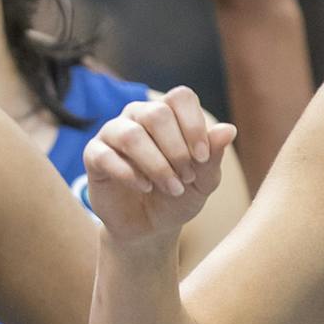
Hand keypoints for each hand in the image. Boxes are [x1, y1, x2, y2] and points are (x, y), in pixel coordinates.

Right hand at [81, 86, 236, 245]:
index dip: (194, 125)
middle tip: (186, 177)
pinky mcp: (93, 155)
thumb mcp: (203, 180)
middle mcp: (137, 116)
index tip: (203, 158)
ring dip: (156, 165)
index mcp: (167, 113)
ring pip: (131, 135)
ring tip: (171, 187)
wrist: (149, 227)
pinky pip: (106, 156)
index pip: (180, 97)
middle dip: (176, 150)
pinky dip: (130, 175)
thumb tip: (229, 130)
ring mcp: (112, 133)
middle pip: (156, 114)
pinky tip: (144, 188)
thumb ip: (213, 155)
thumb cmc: (178, 196)